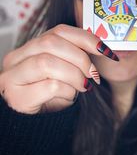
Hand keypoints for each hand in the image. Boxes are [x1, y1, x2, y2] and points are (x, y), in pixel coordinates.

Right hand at [0, 24, 117, 113]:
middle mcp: (16, 58)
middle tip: (93, 74)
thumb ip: (77, 54)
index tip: (104, 50)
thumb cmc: (54, 94)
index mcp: (30, 47)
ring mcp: (13, 77)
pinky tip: (69, 97)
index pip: (59, 31)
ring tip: (83, 86)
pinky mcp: (18, 97)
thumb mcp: (66, 69)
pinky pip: (50, 86)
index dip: (85, 38)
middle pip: (51, 43)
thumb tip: (105, 48)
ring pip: (47, 63)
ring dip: (74, 76)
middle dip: (80, 58)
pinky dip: (67, 91)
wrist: (39, 124)